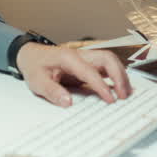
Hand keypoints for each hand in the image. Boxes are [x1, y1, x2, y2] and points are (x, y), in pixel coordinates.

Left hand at [15, 43, 131, 107]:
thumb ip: (52, 91)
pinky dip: (115, 75)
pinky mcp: (87, 64)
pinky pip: (105, 66)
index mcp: (68, 58)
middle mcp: (80, 55)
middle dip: (119, 76)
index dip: (102, 86)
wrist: (30, 56)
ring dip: (120, 75)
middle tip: (124, 95)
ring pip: (110, 60)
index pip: (91, 71)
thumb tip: (68, 102)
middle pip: (107, 59)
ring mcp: (85, 58)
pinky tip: (119, 88)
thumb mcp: (37, 81)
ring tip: (126, 93)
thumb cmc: (34, 66)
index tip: (111, 100)